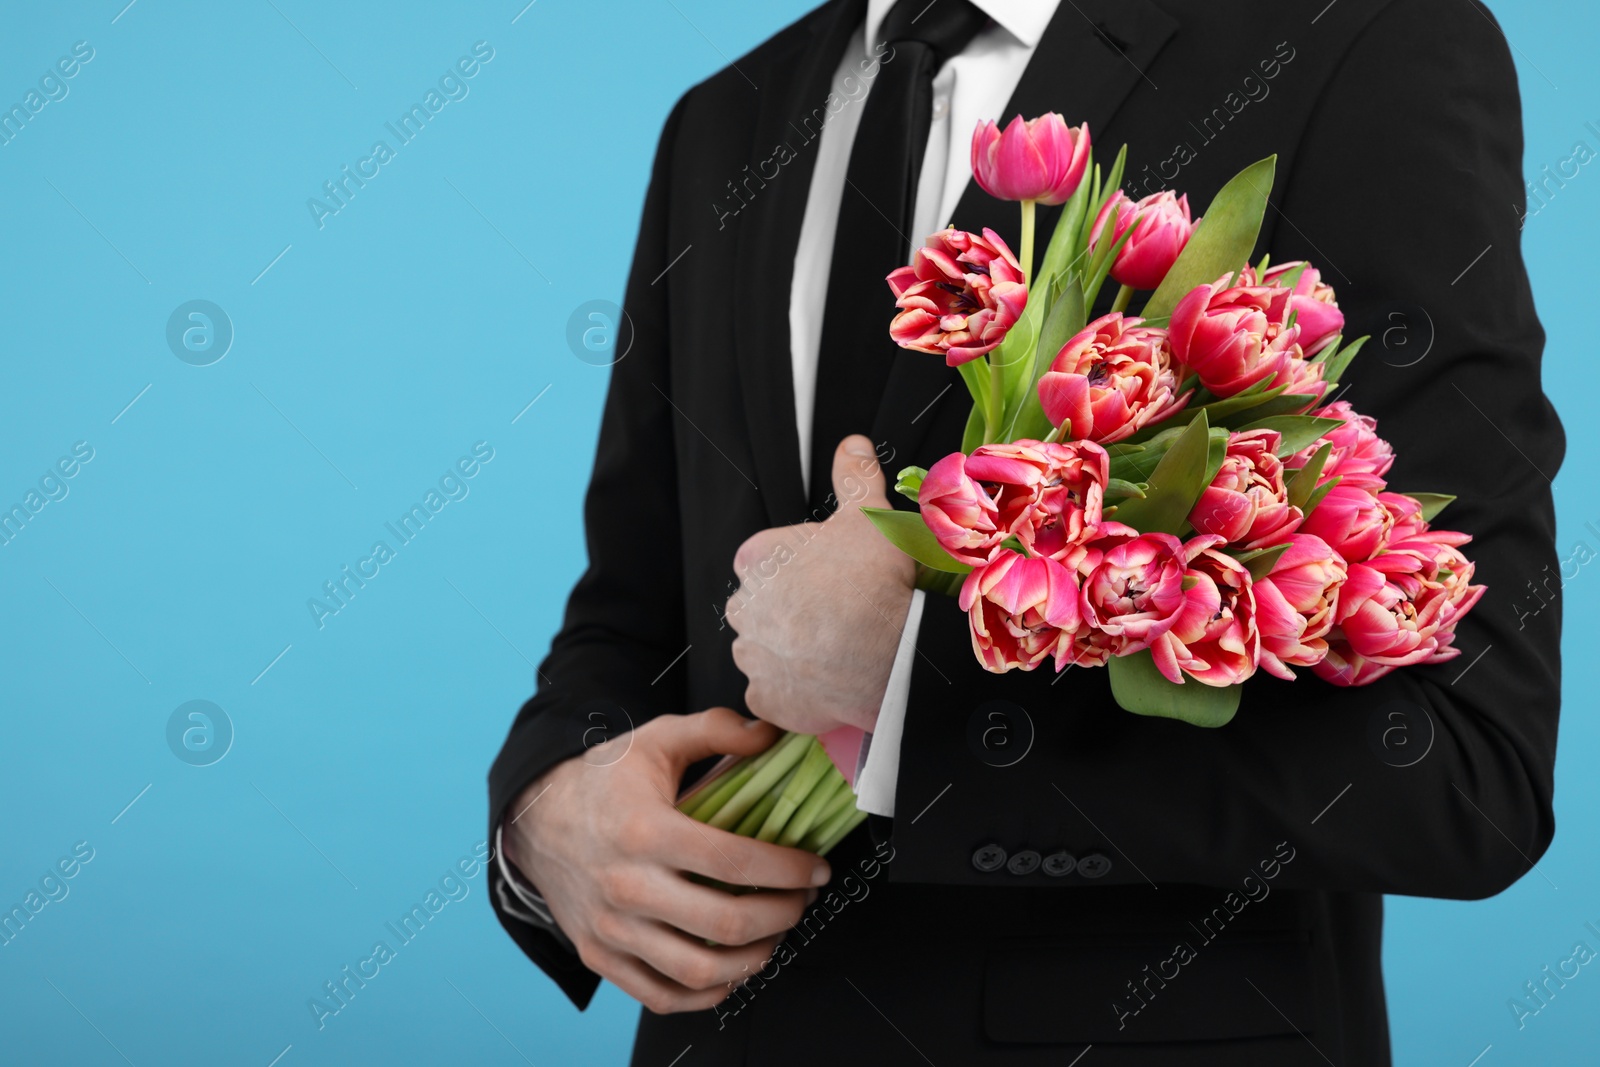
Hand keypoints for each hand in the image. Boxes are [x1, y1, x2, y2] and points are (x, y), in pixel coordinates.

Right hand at [501, 707, 830, 1014]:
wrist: (535, 819)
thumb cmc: (604, 780)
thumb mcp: (657, 739)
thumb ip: (717, 729)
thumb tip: (771, 735)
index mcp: (645, 831)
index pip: (734, 863)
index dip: (789, 870)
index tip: (817, 868)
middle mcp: (626, 886)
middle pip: (724, 924)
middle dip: (783, 915)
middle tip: (803, 900)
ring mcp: (611, 929)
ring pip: (699, 970)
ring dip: (754, 959)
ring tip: (775, 934)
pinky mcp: (599, 956)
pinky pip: (662, 995)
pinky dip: (708, 993)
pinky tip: (733, 969)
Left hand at [725, 435, 916, 734]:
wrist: (886, 651)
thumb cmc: (871, 580)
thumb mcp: (868, 514)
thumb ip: (855, 476)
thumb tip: (853, 445)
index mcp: (756, 560)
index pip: (765, 560)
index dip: (800, 568)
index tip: (829, 576)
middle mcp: (743, 608)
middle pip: (760, 606)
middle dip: (789, 611)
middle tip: (836, 614)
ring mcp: (752, 656)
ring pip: (764, 650)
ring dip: (790, 651)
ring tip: (834, 649)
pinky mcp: (766, 698)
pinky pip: (773, 693)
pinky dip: (794, 690)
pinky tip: (824, 681)